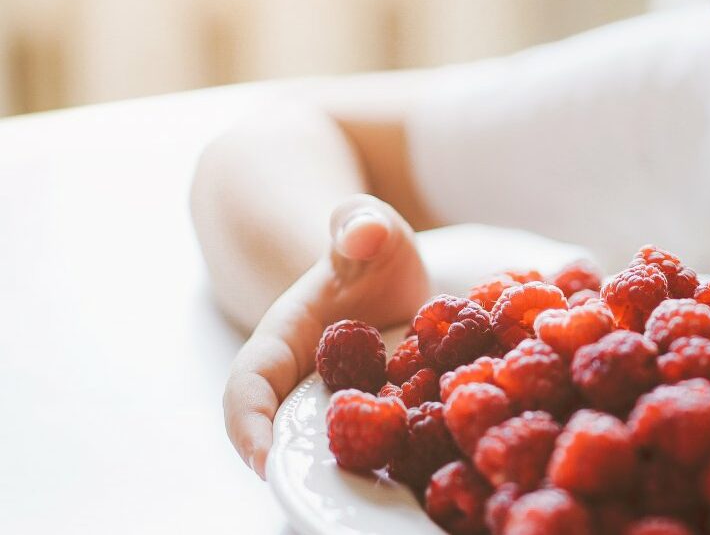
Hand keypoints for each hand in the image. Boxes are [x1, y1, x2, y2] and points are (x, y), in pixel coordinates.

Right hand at [222, 194, 430, 477]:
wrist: (392, 270)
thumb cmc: (366, 247)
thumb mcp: (365, 227)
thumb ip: (358, 224)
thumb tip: (364, 233)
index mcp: (283, 344)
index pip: (248, 386)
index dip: (248, 424)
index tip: (263, 459)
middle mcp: (309, 387)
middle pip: (295, 437)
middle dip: (311, 470)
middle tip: (337, 498)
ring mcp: (352, 408)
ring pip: (350, 452)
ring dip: (368, 475)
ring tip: (396, 496)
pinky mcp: (396, 418)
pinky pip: (400, 444)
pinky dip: (417, 461)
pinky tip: (447, 475)